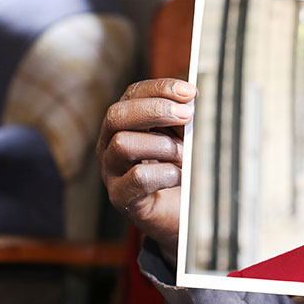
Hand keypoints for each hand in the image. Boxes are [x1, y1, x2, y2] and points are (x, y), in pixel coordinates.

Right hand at [97, 78, 195, 265]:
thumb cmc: (182, 168)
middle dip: (155, 110)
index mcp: (125, 123)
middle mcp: (110, 145)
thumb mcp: (184, 136)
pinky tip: (180, 175)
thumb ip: (184, 117)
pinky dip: (166, 173)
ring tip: (184, 155)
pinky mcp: (121, 197)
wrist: (182, 214)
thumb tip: (193, 97)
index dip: (160, 88)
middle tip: (188, 115)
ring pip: (123, 144)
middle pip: (117, 114)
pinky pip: (138, 177)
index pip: (132, 94)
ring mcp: (112, 172)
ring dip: (163, 145)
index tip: (191, 91)